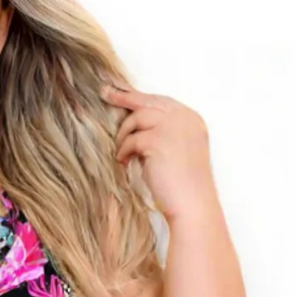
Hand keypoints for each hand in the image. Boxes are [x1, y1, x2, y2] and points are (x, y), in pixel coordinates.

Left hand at [100, 83, 217, 221]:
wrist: (192, 203)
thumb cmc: (182, 185)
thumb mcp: (177, 150)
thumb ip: (163, 133)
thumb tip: (135, 124)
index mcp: (191, 119)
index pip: (162, 101)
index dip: (140, 97)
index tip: (122, 93)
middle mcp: (184, 118)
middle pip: (148, 101)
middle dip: (124, 97)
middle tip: (105, 93)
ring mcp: (172, 127)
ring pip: (137, 118)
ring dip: (124, 135)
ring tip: (121, 152)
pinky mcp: (158, 140)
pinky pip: (132, 139)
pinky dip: (124, 151)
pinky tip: (124, 162)